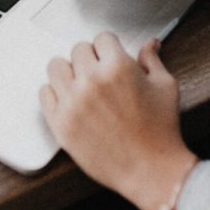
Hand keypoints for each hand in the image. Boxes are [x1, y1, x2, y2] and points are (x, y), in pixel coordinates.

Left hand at [40, 33, 197, 209]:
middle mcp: (91, 80)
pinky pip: (44, 93)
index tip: (111, 57)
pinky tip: (70, 100)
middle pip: (78, 50)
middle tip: (100, 74)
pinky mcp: (60, 123)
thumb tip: (149, 44)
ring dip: (69, 72)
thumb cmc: (161, 131)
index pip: (102, 38)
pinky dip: (55, 94)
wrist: (151, 171)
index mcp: (117, 67)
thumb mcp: (165, 87)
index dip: (110, 48)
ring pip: (56, 66)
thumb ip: (151, 60)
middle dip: (91, 59)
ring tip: (82, 84)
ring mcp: (73, 102)